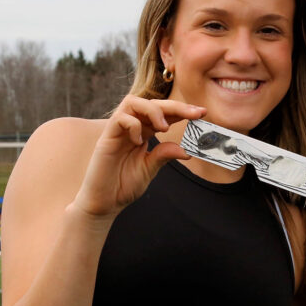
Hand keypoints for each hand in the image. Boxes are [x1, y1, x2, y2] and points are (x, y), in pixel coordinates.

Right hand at [72, 95, 205, 218]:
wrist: (103, 203)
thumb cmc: (123, 185)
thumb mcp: (149, 169)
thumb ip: (164, 155)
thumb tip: (187, 150)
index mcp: (143, 133)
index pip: (164, 114)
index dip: (182, 110)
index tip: (202, 113)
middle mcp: (131, 128)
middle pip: (152, 103)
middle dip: (175, 106)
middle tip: (194, 113)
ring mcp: (117, 131)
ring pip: (133, 102)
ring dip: (152, 110)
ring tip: (163, 128)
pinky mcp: (106, 139)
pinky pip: (119, 119)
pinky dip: (133, 125)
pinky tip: (139, 141)